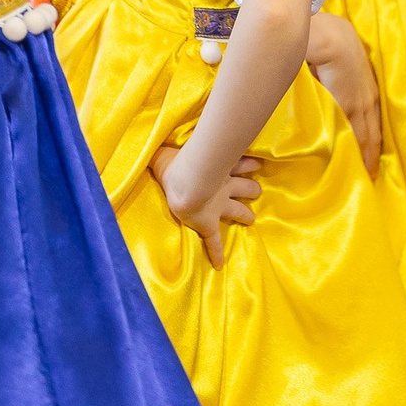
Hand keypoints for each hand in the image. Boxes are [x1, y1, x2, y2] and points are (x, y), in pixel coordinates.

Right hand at [158, 147, 264, 268]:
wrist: (185, 186)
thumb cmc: (178, 167)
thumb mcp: (170, 154)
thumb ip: (163, 152)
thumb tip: (147, 140)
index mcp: (217, 169)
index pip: (236, 164)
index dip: (247, 164)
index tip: (258, 165)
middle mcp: (223, 186)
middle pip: (244, 188)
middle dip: (251, 190)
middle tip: (257, 191)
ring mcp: (218, 205)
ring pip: (239, 210)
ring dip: (246, 214)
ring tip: (251, 218)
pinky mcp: (209, 224)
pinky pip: (214, 241)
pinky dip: (216, 253)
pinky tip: (219, 265)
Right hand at [308, 16, 385, 172]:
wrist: (333, 39)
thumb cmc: (332, 45)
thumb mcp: (338, 67)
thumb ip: (333, 83)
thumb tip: (322, 90)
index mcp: (368, 91)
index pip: (374, 122)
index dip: (373, 141)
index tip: (372, 157)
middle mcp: (368, 100)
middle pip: (373, 133)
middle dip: (372, 155)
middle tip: (371, 176)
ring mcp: (359, 104)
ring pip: (364, 136)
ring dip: (363, 156)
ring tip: (363, 175)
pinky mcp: (347, 106)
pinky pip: (351, 132)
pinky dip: (351, 148)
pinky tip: (350, 161)